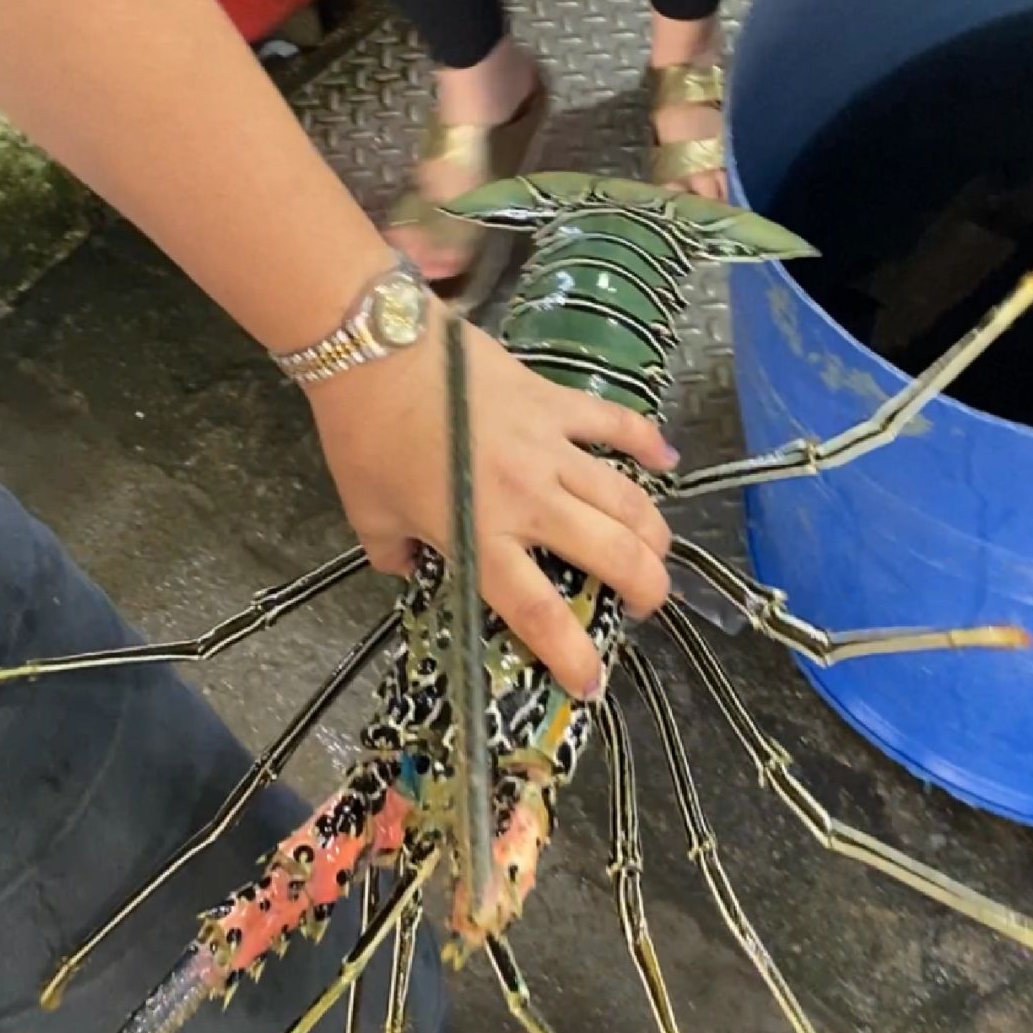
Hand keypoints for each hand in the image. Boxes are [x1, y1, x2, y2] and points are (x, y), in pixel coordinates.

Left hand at [306, 298, 676, 697]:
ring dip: (652, 533)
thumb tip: (409, 568)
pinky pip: (616, 424)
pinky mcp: (556, 402)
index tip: (591, 683)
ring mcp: (550, 448)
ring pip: (627, 498)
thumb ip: (394, 554)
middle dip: (644, 591)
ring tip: (654, 553)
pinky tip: (668, 462)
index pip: (538, 612)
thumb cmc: (364, 437)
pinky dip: (648, 442)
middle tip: (641, 605)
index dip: (571, 655)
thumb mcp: (367, 516)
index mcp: (480, 536)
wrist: (375, 348)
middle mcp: (528, 500)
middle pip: (612, 554)